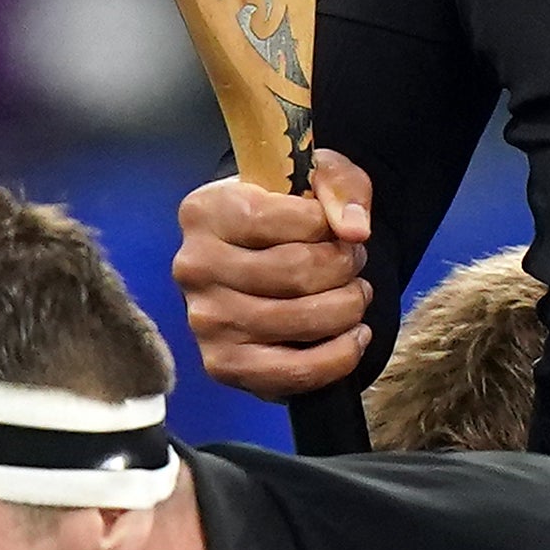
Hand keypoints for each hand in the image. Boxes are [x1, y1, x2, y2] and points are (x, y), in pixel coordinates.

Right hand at [175, 149, 376, 399]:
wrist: (257, 263)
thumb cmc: (285, 217)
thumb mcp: (315, 179)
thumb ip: (340, 186)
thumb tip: (354, 231)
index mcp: (204, 211)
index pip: (278, 217)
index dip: (324, 224)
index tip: (333, 228)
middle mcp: (195, 267)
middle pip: (297, 271)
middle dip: (344, 267)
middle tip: (352, 263)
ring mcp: (205, 321)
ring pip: (304, 319)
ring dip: (349, 307)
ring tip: (354, 294)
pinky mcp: (223, 364)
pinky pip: (297, 370)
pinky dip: (340, 356)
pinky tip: (352, 335)